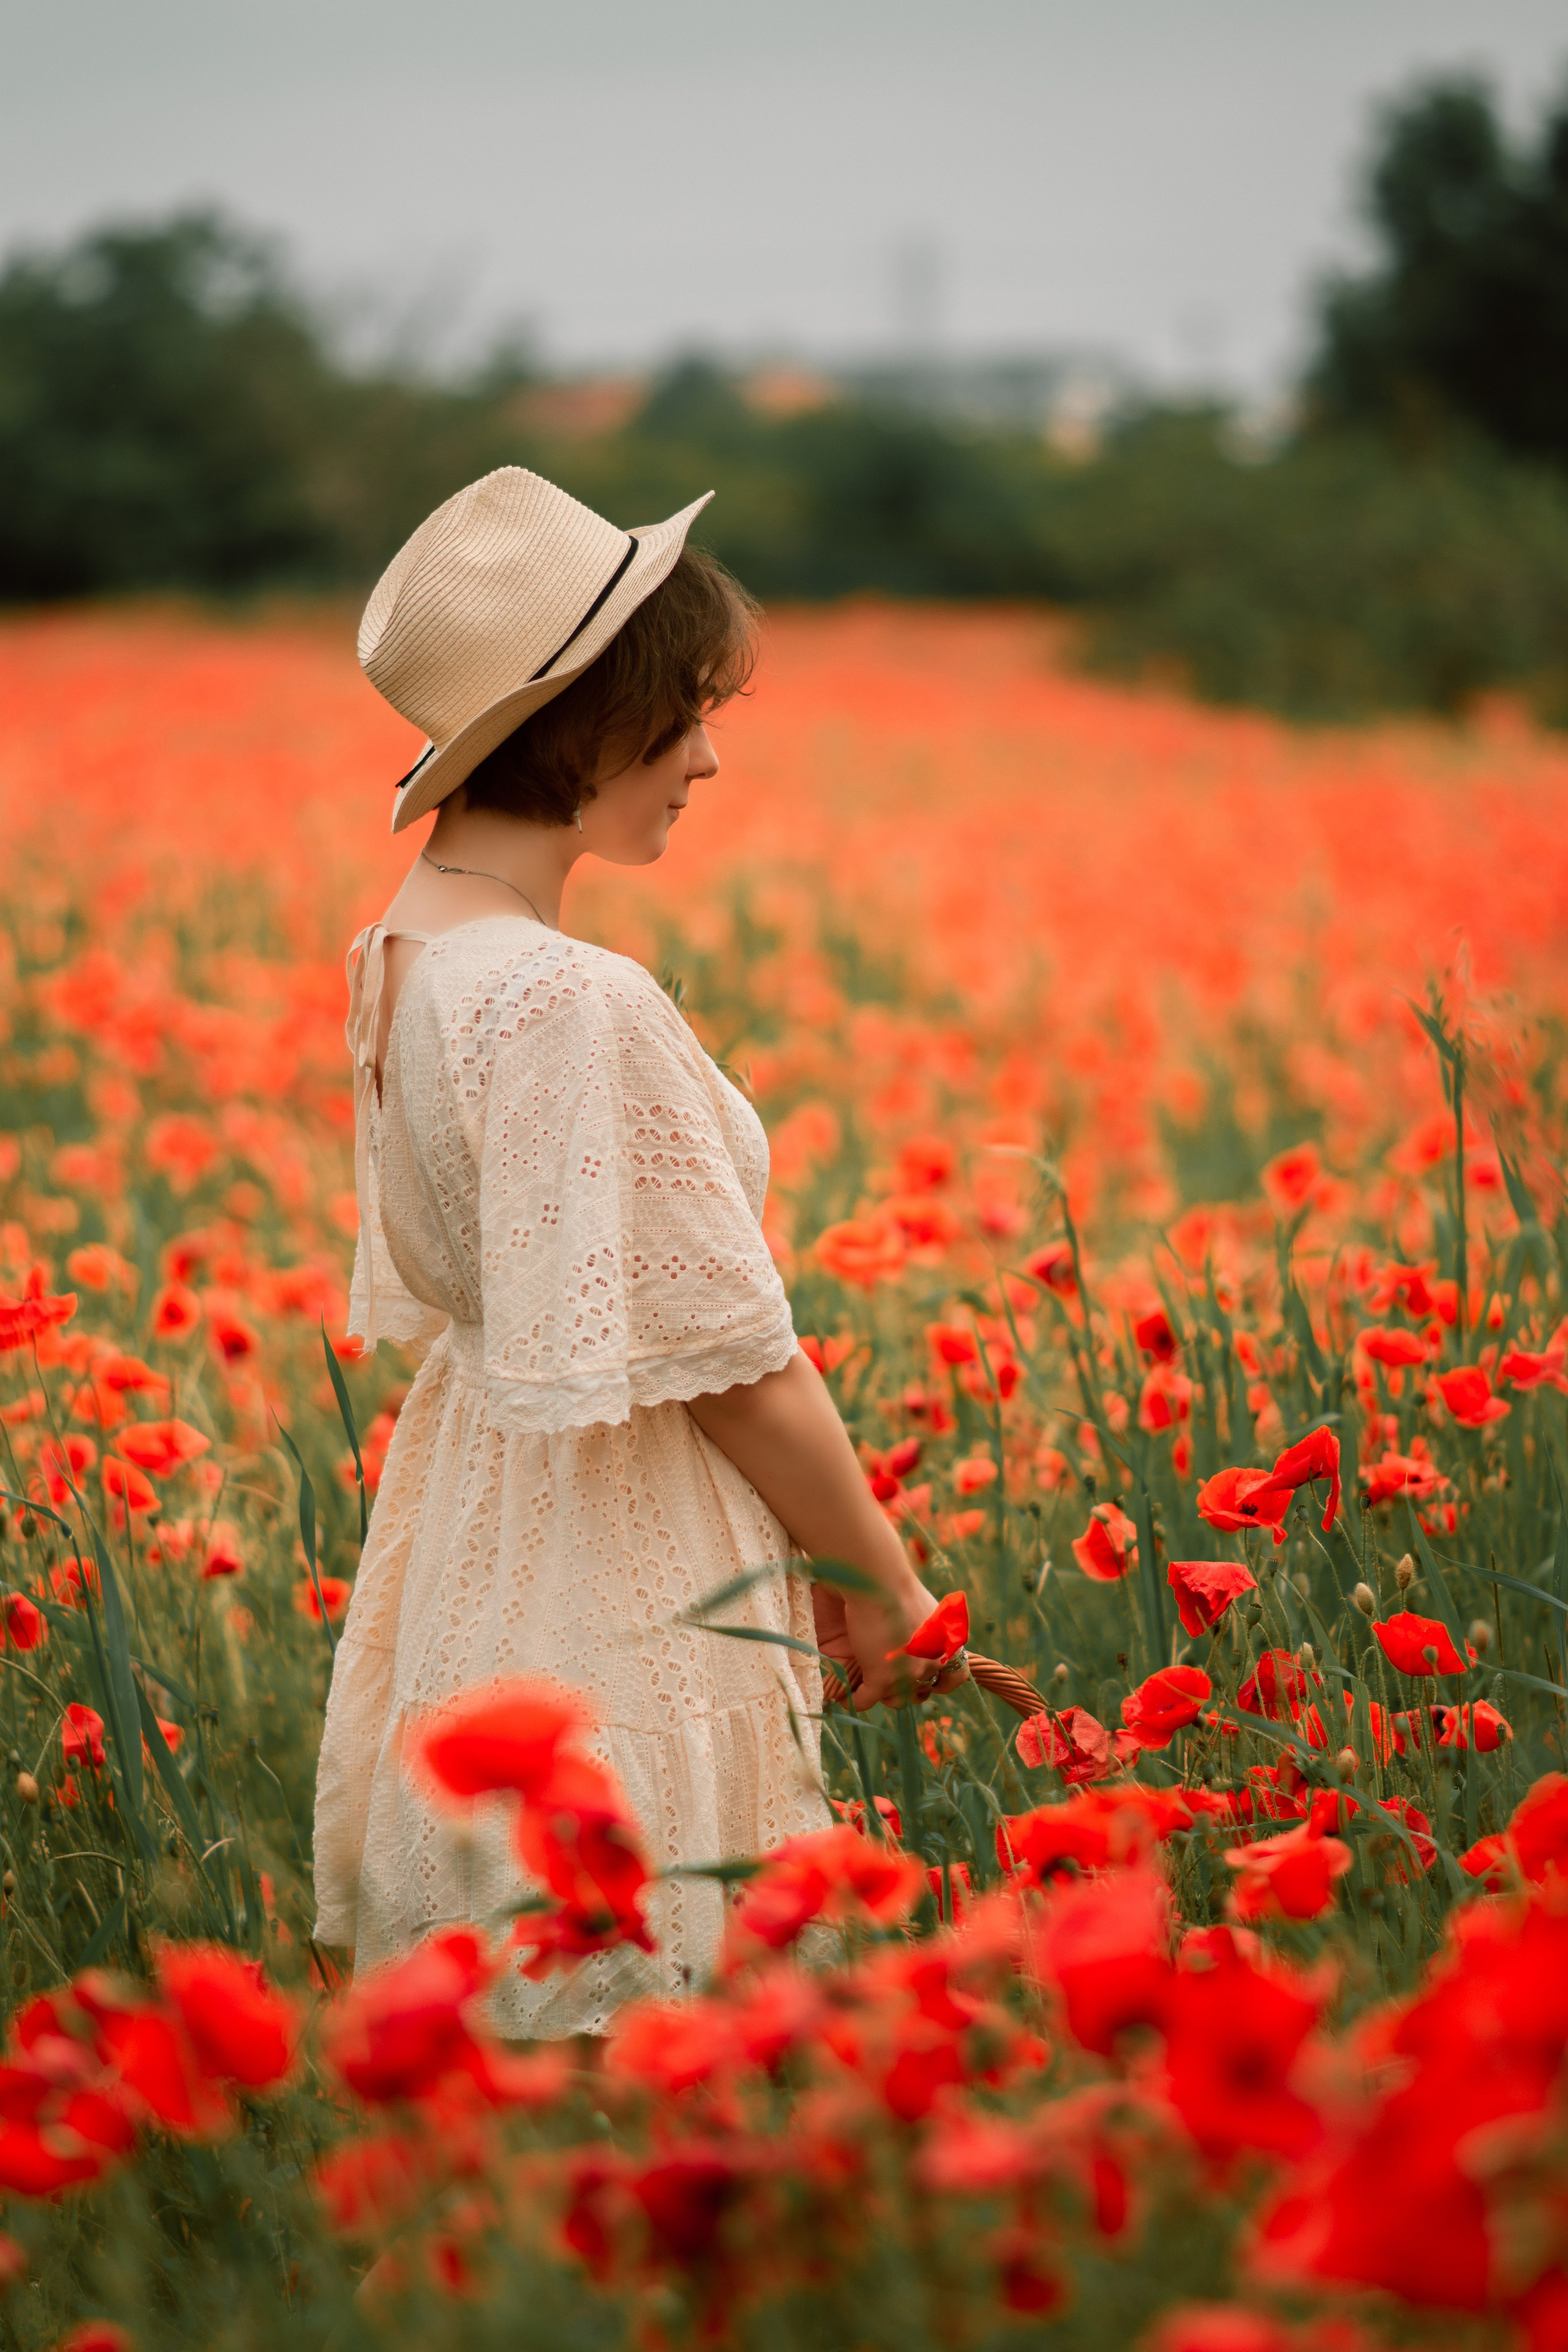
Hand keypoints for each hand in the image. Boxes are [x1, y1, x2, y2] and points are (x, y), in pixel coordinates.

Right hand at [813, 1578, 969, 1711]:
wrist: (878, 1581)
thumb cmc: (897, 1585)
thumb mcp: (927, 1609)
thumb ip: (929, 1629)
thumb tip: (920, 1639)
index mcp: (947, 1645)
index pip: (955, 1677)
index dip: (940, 1678)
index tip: (927, 1672)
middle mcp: (931, 1663)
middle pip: (923, 1691)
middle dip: (910, 1689)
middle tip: (895, 1679)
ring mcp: (907, 1675)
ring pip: (897, 1701)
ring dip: (884, 1696)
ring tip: (871, 1688)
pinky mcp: (881, 1679)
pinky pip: (866, 1700)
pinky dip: (856, 1699)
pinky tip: (847, 1695)